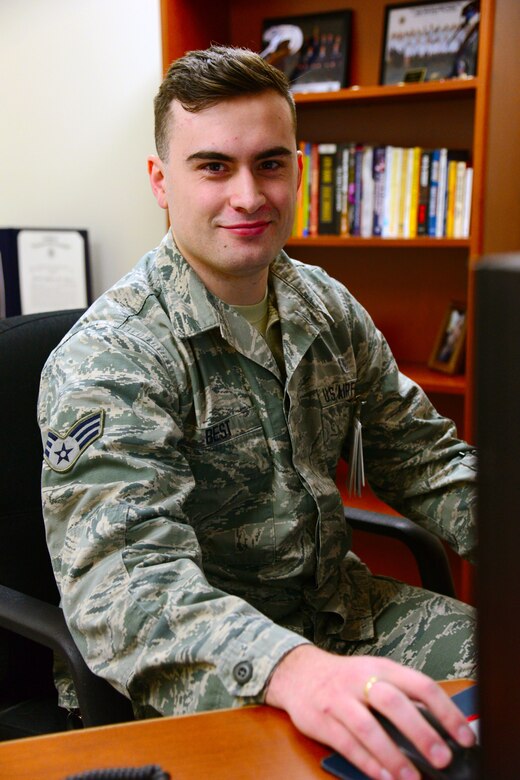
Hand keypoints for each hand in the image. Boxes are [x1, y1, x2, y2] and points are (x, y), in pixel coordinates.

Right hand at [265, 645, 474, 779]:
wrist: (297, 672)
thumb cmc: (346, 678)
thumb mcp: (375, 675)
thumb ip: (403, 696)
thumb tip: (441, 728)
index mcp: (382, 668)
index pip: (420, 684)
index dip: (445, 711)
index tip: (465, 737)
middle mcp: (360, 681)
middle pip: (394, 703)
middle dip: (420, 732)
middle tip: (442, 758)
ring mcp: (339, 700)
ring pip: (368, 727)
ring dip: (392, 756)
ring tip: (412, 779)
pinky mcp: (321, 720)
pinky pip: (346, 744)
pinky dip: (366, 762)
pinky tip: (383, 777)